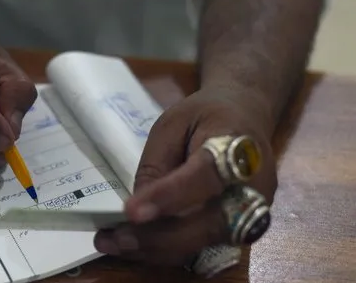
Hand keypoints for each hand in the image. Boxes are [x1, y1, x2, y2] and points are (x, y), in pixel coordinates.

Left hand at [94, 87, 277, 265]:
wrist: (246, 116)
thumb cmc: (206, 115)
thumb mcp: (172, 124)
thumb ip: (158, 164)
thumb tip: (139, 207)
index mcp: (238, 147)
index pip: (204, 177)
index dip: (168, 196)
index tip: (130, 212)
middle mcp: (253, 187)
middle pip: (208, 223)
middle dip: (158, 236)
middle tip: (114, 238)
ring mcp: (253, 213)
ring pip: (204, 242)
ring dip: (156, 249)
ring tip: (113, 243)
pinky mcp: (241, 229)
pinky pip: (201, 246)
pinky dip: (165, 250)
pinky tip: (133, 246)